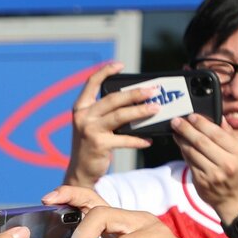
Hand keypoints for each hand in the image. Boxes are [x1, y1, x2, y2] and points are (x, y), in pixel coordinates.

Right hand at [64, 62, 156, 186]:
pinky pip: (124, 139)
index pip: (91, 82)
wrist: (80, 171)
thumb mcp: (93, 124)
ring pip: (121, 116)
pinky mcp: (99, 144)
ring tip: (156, 109)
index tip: (121, 65)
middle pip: (113, 99)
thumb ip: (106, 112)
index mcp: (81, 107)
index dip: (106, 71)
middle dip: (136, 93)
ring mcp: (90, 130)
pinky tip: (149, 140)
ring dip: (141, 112)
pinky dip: (138, 140)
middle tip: (154, 91)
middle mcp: (83, 116)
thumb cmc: (91, 145)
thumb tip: (135, 100)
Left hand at [170, 113, 237, 218]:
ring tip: (176, 132)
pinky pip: (190, 163)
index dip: (201, 123)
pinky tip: (180, 145)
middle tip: (176, 121)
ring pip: (192, 152)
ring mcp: (214, 174)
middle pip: (201, 142)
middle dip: (186, 129)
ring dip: (181, 140)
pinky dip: (184, 152)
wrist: (234, 198)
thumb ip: (229, 134)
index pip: (216, 133)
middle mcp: (227, 163)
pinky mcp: (202, 182)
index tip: (191, 116)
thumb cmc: (237, 170)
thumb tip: (218, 118)